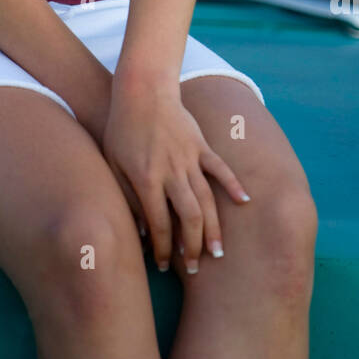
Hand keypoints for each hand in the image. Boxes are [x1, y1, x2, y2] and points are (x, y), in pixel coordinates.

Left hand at [101, 77, 249, 271]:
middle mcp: (171, 172)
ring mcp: (189, 158)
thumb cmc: (122, 129)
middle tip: (195, 268)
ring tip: (218, 252)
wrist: (142, 91)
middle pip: (188, 217)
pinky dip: (233, 184)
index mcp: (146, 179)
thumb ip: (127, 197)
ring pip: (206, 199)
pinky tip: (244, 201)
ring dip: (213, 228)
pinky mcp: (201, 145)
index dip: (162, 249)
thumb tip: (141, 231)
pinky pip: (220, 168)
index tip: (163, 266)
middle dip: (192, 247)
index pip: (158, 224)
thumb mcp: (114, 164)